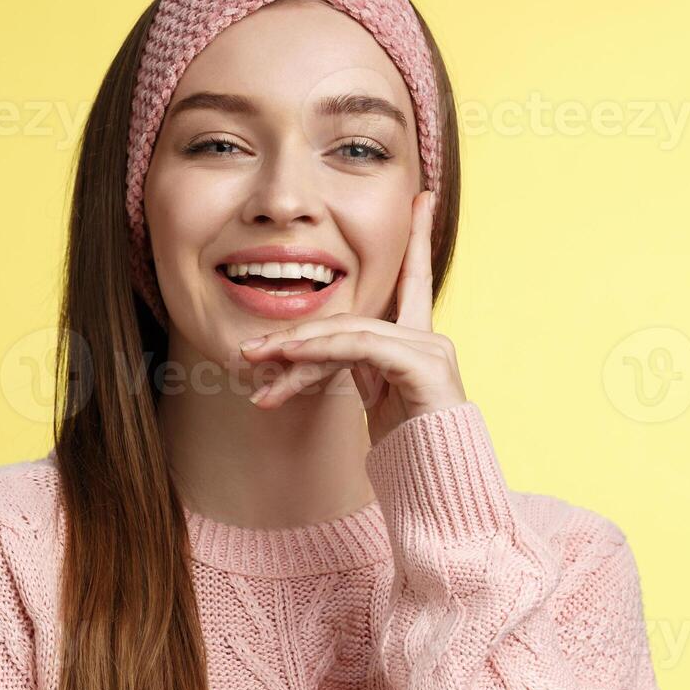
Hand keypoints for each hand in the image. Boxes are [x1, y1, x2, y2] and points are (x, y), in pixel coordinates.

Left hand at [237, 189, 466, 445]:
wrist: (441, 493)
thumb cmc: (410, 455)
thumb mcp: (374, 401)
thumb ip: (355, 368)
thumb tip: (310, 357)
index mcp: (417, 344)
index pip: (413, 280)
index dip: (417, 237)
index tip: (422, 196)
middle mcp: (428, 339)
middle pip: (349, 321)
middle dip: (296, 334)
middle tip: (247, 351)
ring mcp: (432, 351)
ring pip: (349, 333)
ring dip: (296, 349)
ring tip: (256, 364)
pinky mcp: (428, 367)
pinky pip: (362, 347)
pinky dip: (321, 351)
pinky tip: (291, 361)